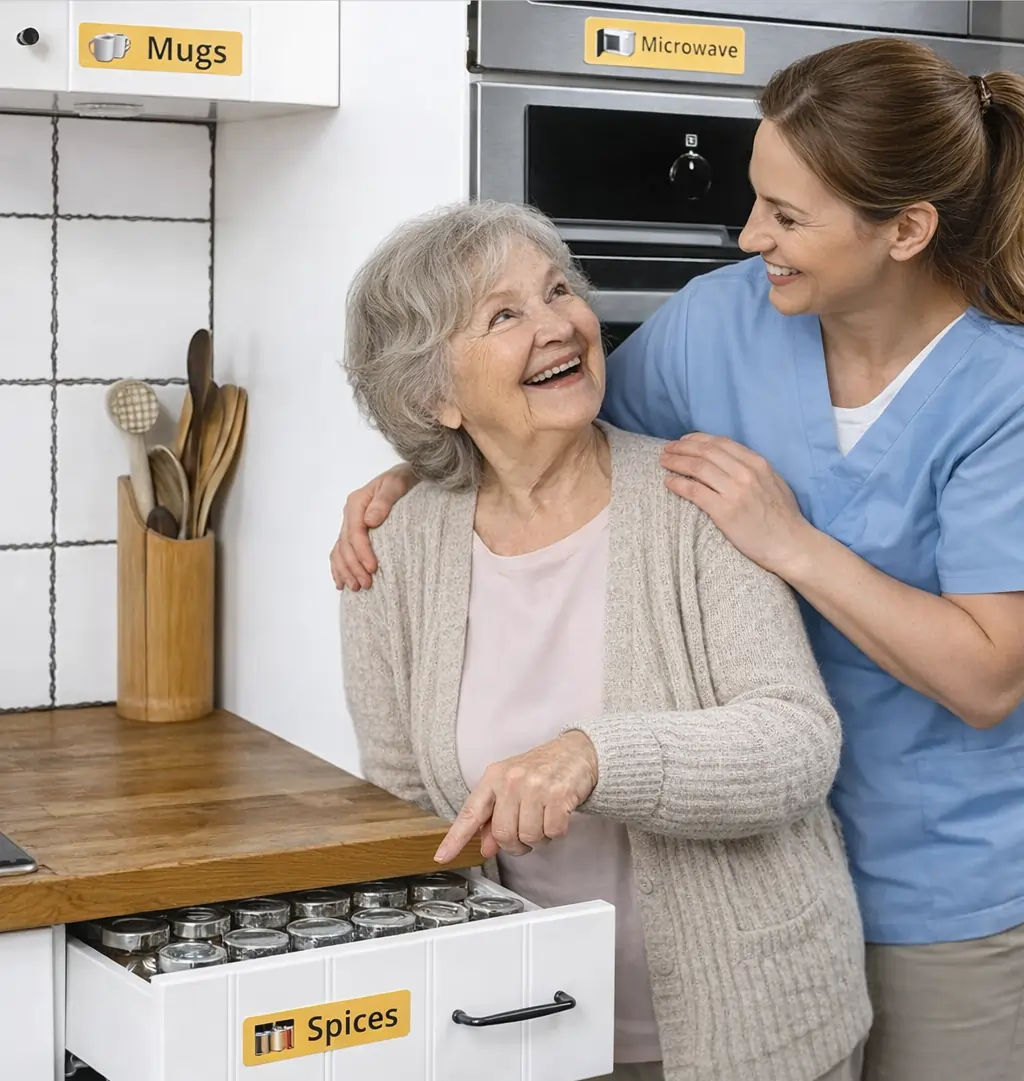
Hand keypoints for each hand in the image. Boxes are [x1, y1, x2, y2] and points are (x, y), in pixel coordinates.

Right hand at [329, 465, 418, 589]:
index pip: (355, 532)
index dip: (362, 552)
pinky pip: (340, 552)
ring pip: (340, 551)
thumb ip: (384, 500)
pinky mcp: (354, 532)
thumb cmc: (405, 479)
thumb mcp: (397, 484)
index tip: (373, 568)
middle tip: (367, 584)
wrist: (407, 478)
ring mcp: (350, 524)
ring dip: (346, 571)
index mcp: (357, 502)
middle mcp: (350, 514)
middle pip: (346, 545)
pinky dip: (339, 568)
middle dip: (354, 567)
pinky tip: (341, 582)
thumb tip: (370, 520)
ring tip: (356, 587)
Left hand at [434, 732, 598, 863]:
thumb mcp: (511, 786)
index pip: (470, 812)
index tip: (442, 856)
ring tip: (543, 820)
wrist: (576, 751)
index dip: (455, 838)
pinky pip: (552, 832)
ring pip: (529, 837)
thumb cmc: (541, 770)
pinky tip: (557, 817)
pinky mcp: (559, 794)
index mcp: (494, 777)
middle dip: (515, 845)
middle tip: (525, 835)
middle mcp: (512, 780)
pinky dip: (556, 832)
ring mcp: (535, 786)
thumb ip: (495, 817)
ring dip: (539, 838)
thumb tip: (485, 846)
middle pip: (503, 834)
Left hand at [660, 433, 814, 577]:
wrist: (790, 545)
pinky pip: (694, 491)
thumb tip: (731, 461)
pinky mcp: (724, 511)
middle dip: (682, 448)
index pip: (721, 443)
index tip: (684, 441)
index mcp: (758, 463)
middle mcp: (746, 473)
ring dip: (676, 462)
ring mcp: (735, 491)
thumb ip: (754, 469)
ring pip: (697, 468)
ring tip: (664, 462)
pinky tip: (668, 482)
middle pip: (706, 452)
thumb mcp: (774, 482)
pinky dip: (678, 484)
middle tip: (667, 449)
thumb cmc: (784, 517)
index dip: (698, 439)